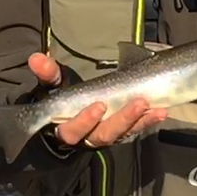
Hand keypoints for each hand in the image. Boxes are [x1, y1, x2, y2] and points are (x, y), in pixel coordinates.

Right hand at [28, 53, 167, 147]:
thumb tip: (36, 58)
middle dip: (121, 119)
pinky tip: (161, 110)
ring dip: (139, 120)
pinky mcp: (120, 133)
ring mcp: (105, 136)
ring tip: (154, 106)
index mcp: (65, 128)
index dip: (85, 120)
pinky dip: (147, 121)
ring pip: (121, 134)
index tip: (98, 105)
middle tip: (137, 102)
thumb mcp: (52, 86)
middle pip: (104, 135)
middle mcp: (86, 137)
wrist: (66, 117)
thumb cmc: (59, 102)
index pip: (73, 130)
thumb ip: (47, 74)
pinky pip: (134, 130)